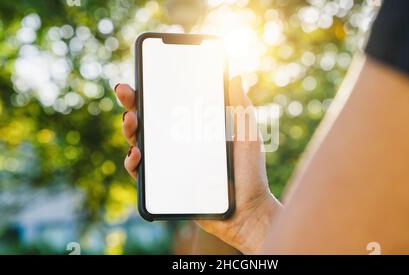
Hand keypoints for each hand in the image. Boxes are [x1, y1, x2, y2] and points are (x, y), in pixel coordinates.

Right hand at [114, 78, 281, 253]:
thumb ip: (240, 106)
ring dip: (129, 129)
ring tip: (131, 121)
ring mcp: (172, 163)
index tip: (144, 75)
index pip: (171, 105)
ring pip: (141, 143)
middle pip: (150, 120)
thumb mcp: (247, 134)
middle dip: (133, 103)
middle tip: (125, 92)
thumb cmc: (251, 172)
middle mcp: (181, 143)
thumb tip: (235, 74)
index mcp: (197, 128)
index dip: (154, 90)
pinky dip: (133, 162)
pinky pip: (143, 173)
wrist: (248, 210)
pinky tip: (137, 154)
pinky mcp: (166, 184)